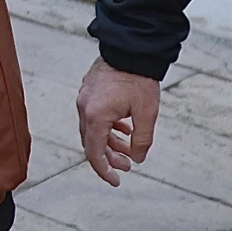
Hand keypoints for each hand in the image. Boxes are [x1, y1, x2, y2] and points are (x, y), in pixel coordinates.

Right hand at [76, 56, 160, 185]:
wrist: (130, 49)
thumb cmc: (138, 79)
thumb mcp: (147, 114)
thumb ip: (142, 140)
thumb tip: (137, 158)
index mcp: (96, 116)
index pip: (94, 153)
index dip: (104, 171)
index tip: (116, 181)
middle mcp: (85, 108)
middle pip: (92, 142)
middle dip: (109, 157)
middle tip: (128, 165)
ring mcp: (84, 98)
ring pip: (93, 129)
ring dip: (110, 141)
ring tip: (129, 147)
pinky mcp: (89, 90)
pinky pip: (94, 116)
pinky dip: (108, 127)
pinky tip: (124, 128)